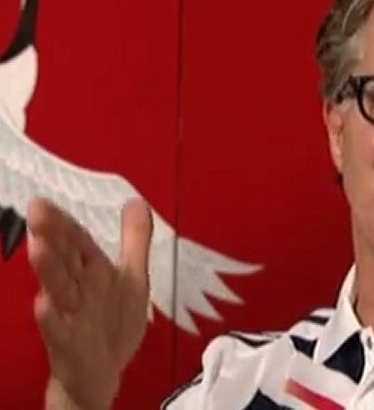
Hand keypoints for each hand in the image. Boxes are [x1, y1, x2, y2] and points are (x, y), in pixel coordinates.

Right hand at [27, 197, 152, 409]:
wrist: (105, 372)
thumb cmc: (113, 320)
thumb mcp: (132, 275)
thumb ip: (134, 238)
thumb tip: (136, 201)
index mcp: (92, 272)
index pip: (76, 241)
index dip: (64, 221)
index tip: (43, 200)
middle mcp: (78, 290)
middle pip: (65, 259)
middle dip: (53, 235)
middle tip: (37, 209)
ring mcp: (72, 317)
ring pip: (59, 289)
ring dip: (49, 269)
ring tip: (38, 247)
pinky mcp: (71, 345)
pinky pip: (59, 331)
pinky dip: (52, 319)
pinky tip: (44, 304)